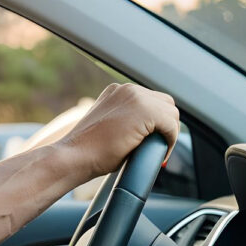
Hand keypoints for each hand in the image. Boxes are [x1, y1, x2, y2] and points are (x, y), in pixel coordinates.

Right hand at [55, 83, 179, 180]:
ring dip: (169, 133)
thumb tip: (144, 134)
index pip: (151, 101)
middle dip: (166, 125)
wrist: (73, 156)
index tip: (152, 141)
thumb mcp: (108, 128)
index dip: (156, 122)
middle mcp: (127, 89)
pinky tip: (161, 155)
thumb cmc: (86, 151)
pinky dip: (170, 141)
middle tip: (159, 146)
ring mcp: (136, 97)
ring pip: (171, 113)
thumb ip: (125, 122)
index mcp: (117, 91)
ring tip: (159, 151)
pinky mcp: (144, 111)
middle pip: (165, 103)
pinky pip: (171, 125)